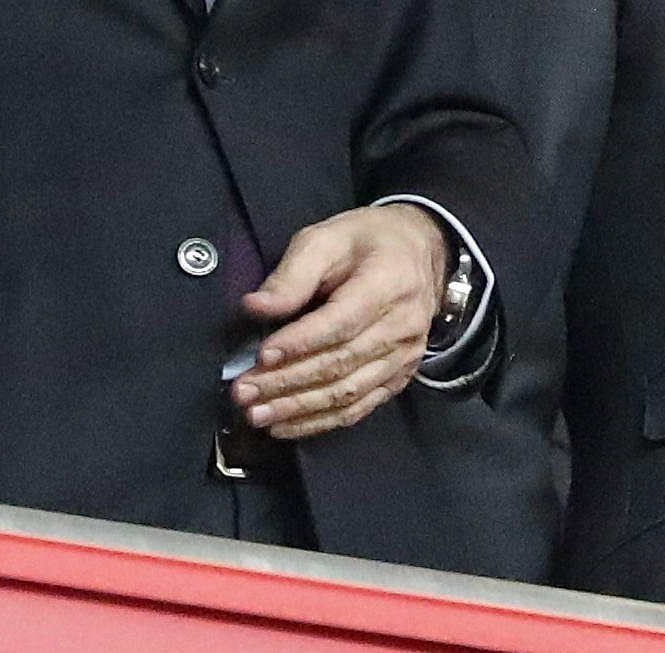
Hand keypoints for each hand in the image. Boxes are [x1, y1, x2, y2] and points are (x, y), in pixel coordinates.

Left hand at [230, 204, 447, 440]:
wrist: (419, 253)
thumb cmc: (367, 242)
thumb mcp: (327, 238)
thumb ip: (292, 274)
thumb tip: (255, 307)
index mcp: (386, 283)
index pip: (341, 322)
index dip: (300, 343)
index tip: (261, 356)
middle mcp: (401, 326)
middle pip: (341, 363)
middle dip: (287, 382)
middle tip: (244, 392)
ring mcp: (403, 357)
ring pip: (347, 393)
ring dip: (299, 409)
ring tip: (258, 414)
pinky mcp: (398, 377)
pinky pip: (359, 408)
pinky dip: (321, 422)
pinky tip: (287, 426)